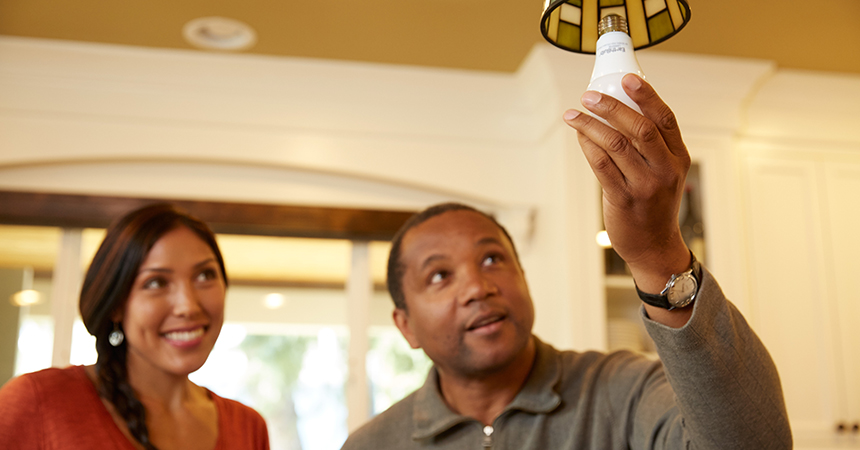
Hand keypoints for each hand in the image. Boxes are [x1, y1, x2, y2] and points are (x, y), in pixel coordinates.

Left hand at [563, 74, 690, 298]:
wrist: (653, 246)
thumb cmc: (653, 203)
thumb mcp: (663, 172)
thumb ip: (648, 146)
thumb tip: (617, 108)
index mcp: (678, 157)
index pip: (665, 118)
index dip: (646, 95)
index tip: (626, 78)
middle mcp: (665, 169)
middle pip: (640, 128)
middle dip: (611, 107)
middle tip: (588, 95)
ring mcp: (645, 185)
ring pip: (616, 145)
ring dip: (590, 125)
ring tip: (573, 114)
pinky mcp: (623, 199)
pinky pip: (601, 166)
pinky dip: (587, 146)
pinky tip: (578, 135)